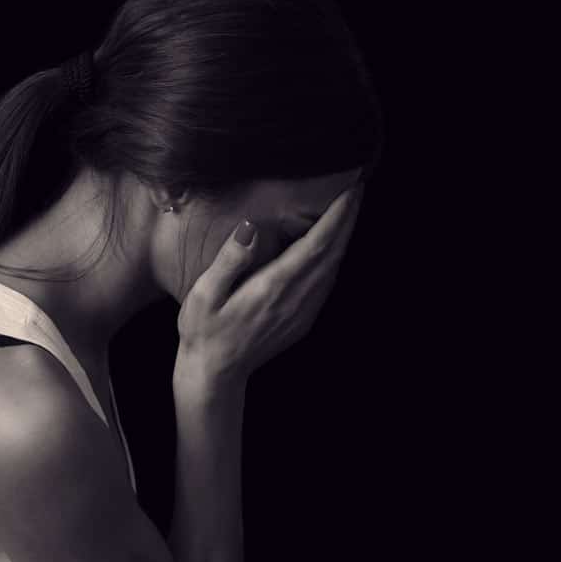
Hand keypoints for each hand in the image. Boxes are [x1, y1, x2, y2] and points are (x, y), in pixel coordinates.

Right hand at [174, 182, 364, 391]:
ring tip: (349, 208)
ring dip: (344, 237)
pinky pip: (327, 282)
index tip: (349, 189)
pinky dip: (335, 257)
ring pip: (334, 267)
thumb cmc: (204, 330)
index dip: (337, 216)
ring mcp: (303, 311)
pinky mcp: (303, 319)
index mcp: (275, 287)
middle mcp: (296, 299)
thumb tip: (251, 227)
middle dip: (348, 218)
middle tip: (357, 187)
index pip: (317, 244)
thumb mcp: (205, 294)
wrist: (215, 373)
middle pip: (333, 252)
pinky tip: (333, 245)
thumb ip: (229, 260)